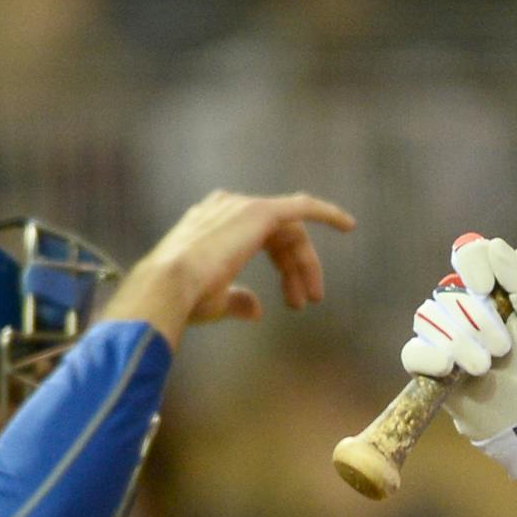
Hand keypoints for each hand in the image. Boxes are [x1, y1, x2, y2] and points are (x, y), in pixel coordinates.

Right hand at [105, 190, 355, 344]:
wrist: (168, 286)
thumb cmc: (184, 298)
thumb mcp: (215, 299)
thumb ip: (237, 299)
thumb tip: (256, 310)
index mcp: (212, 223)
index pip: (262, 239)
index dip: (284, 269)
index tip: (297, 300)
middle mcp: (225, 208)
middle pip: (279, 235)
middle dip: (296, 269)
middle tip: (307, 302)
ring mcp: (241, 207)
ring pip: (291, 232)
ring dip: (306, 264)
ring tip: (313, 297)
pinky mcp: (259, 212)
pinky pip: (301, 206)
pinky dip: (326, 212)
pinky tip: (348, 226)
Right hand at [400, 234, 516, 475]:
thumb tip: (492, 246)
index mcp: (493, 292)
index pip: (469, 254)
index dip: (472, 263)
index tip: (485, 286)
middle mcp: (464, 309)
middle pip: (449, 291)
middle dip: (478, 321)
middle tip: (502, 349)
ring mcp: (444, 338)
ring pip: (428, 317)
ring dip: (459, 343)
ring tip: (484, 367)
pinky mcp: (429, 369)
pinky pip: (413, 351)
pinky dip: (430, 357)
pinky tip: (450, 370)